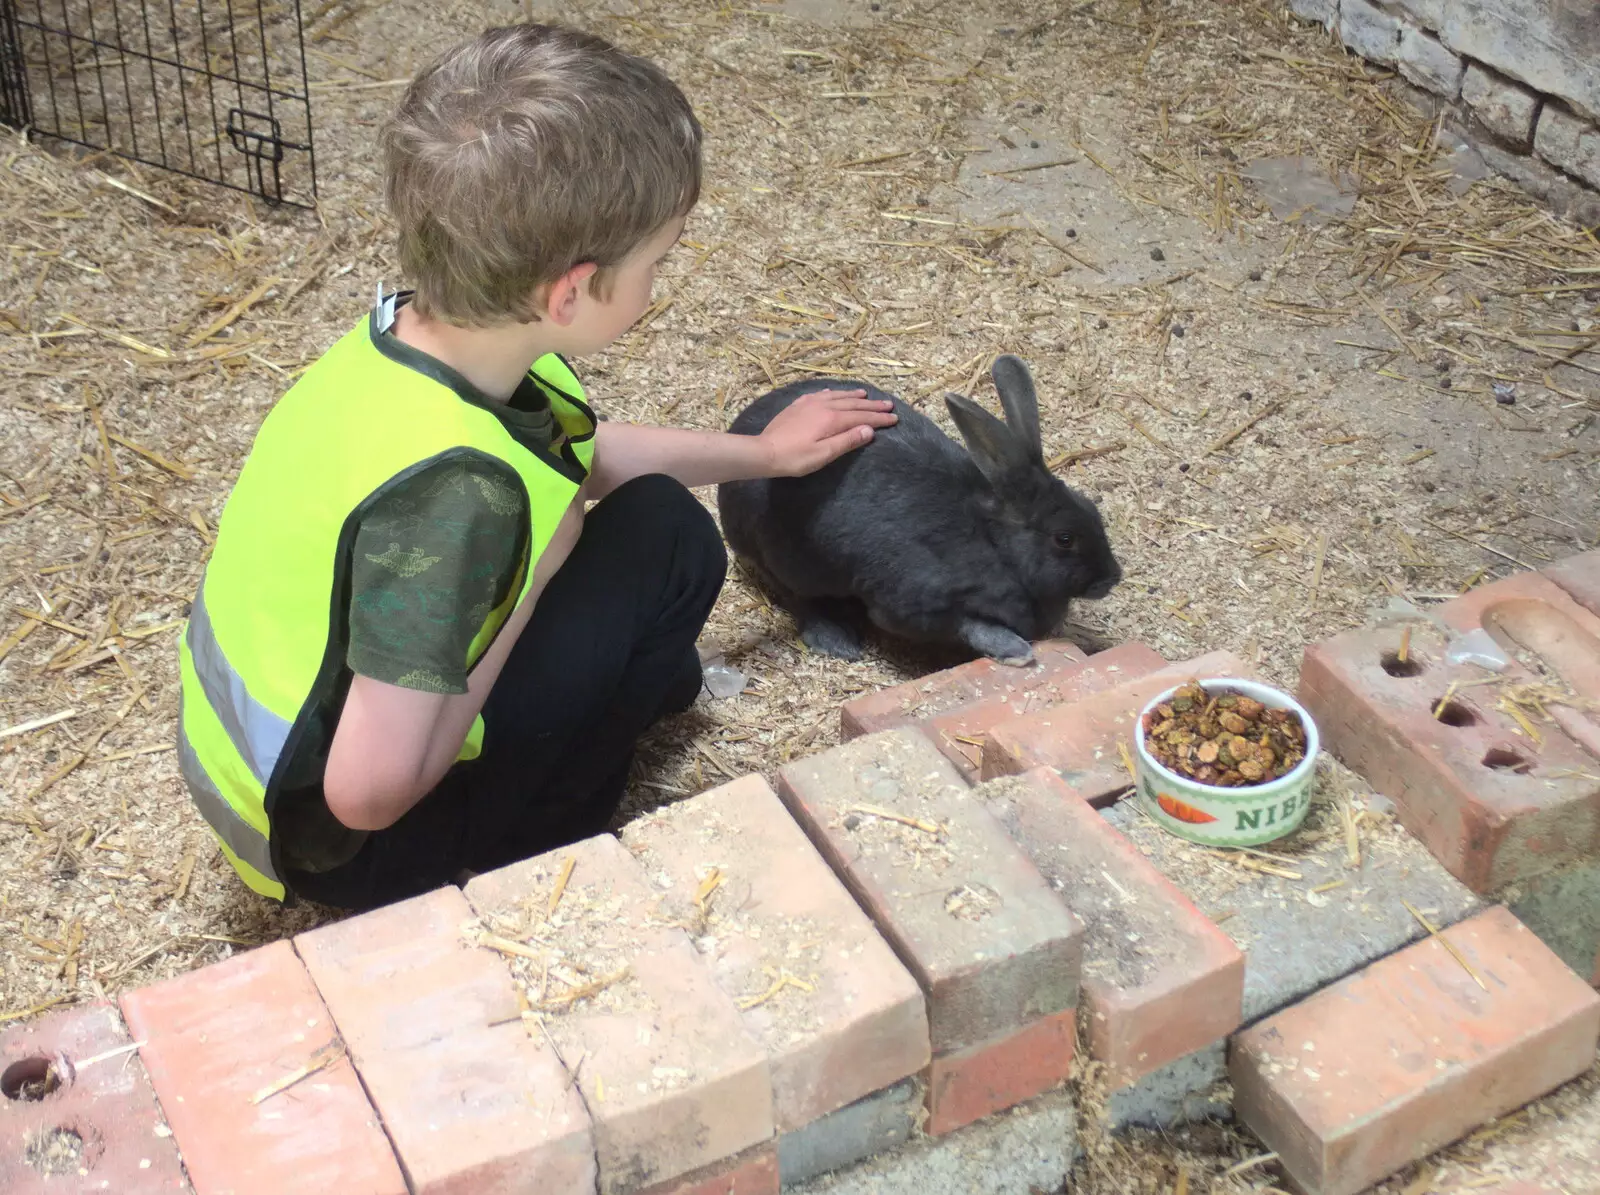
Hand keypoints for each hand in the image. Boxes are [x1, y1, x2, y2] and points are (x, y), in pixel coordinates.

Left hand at [759, 388, 897, 476]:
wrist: (764, 451)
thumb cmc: (795, 458)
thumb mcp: (824, 454)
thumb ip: (847, 441)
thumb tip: (869, 430)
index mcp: (832, 419)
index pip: (862, 417)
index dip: (879, 419)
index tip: (894, 419)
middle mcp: (823, 406)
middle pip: (853, 404)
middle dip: (872, 406)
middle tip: (888, 405)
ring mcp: (809, 403)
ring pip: (837, 396)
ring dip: (853, 396)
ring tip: (866, 394)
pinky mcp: (797, 405)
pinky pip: (819, 394)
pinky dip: (832, 393)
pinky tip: (832, 393)